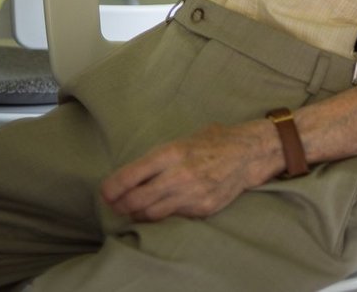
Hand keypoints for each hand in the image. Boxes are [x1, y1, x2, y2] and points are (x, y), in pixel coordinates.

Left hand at [101, 120, 278, 221]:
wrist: (250, 153)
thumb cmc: (215, 141)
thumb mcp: (185, 139)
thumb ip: (160, 157)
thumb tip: (132, 174)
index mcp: (172, 152)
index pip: (129, 177)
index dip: (111, 188)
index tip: (105, 192)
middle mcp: (180, 175)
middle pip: (135, 201)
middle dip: (120, 205)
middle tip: (116, 204)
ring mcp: (192, 194)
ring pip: (151, 214)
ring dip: (137, 214)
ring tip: (134, 209)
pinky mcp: (202, 208)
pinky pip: (172, 217)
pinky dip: (162, 215)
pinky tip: (160, 208)